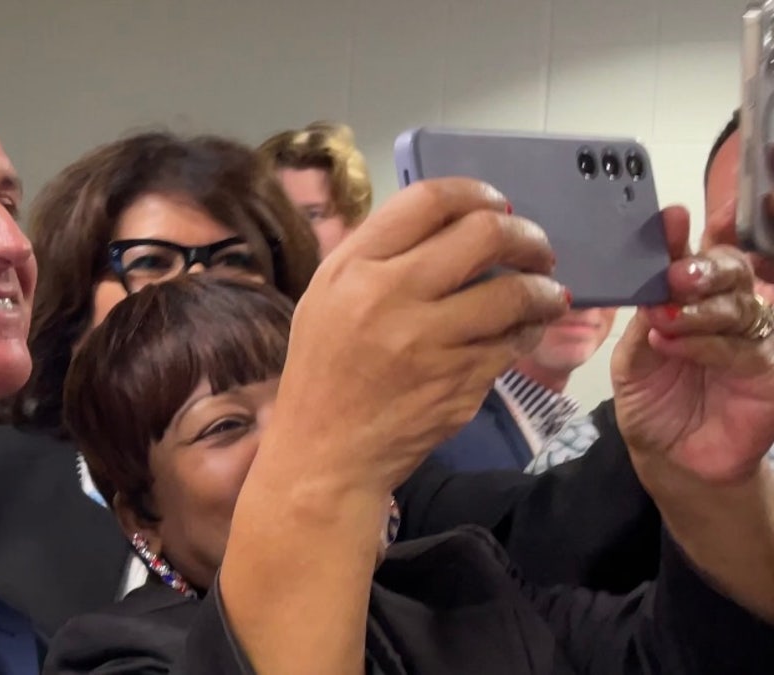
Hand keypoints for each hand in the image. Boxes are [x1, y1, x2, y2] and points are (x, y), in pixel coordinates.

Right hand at [269, 178, 569, 491]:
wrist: (325, 455)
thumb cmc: (324, 372)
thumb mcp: (327, 299)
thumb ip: (377, 257)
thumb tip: (446, 223)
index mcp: (352, 267)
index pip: (428, 200)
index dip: (477, 193)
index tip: (498, 205)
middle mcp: (388, 295)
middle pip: (484, 234)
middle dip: (525, 237)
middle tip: (535, 250)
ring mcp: (427, 341)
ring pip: (514, 291)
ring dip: (543, 288)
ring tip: (546, 293)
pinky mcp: (459, 380)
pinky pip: (514, 341)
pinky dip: (528, 331)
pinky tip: (523, 332)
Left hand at [614, 206, 773, 483]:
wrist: (669, 458)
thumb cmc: (653, 400)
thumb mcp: (633, 356)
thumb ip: (644, 316)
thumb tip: (653, 279)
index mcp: (696, 300)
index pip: (699, 258)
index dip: (688, 236)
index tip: (671, 217)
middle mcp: (730, 312)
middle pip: (733, 272)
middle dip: (703, 268)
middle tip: (675, 275)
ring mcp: (755, 340)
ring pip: (740, 308)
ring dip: (699, 310)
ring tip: (664, 318)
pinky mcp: (770, 372)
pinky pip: (746, 350)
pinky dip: (708, 345)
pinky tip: (675, 344)